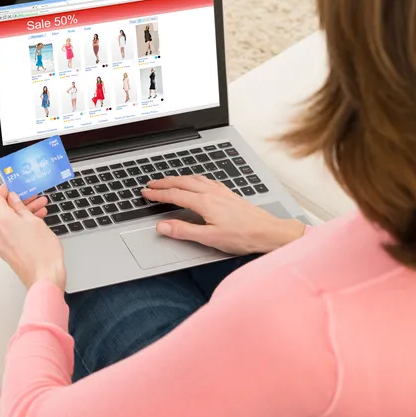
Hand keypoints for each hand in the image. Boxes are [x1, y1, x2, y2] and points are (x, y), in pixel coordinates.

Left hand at [0, 185, 65, 289]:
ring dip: (23, 214)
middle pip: (4, 211)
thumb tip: (14, 199)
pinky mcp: (7, 252)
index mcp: (2, 221)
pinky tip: (36, 222)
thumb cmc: (43, 253)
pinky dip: (21, 226)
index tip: (13, 186)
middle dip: (20, 202)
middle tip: (34, 197)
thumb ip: (21, 208)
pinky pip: (11, 233)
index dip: (4, 189)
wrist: (45, 277)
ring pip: (9, 222)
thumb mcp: (34, 222)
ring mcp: (1, 244)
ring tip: (41, 209)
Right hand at [142, 175, 304, 254]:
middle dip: (164, 182)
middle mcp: (212, 193)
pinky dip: (194, 179)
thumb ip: (184, 231)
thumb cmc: (243, 236)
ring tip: (168, 180)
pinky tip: (196, 181)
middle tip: (151, 184)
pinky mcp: (229, 194)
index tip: (146, 192)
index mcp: (204, 203)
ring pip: (194, 179)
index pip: (174, 195)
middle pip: (182, 183)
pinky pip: (206, 180)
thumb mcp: (210, 238)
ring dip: (178, 178)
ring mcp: (221, 192)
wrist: (269, 232)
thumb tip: (163, 226)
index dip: (158, 194)